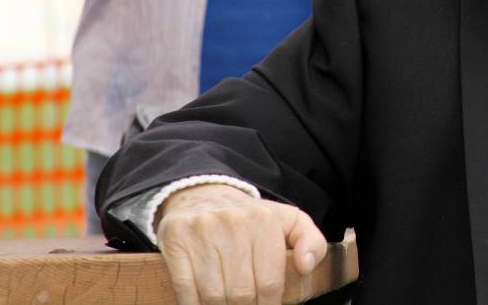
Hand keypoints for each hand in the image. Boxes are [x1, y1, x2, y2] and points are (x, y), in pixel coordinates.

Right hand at [156, 183, 327, 304]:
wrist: (205, 194)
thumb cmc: (252, 219)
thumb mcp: (289, 221)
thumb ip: (311, 241)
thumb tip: (306, 267)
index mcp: (265, 220)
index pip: (269, 284)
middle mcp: (233, 223)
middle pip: (241, 293)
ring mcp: (202, 231)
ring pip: (213, 295)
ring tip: (227, 303)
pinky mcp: (175, 240)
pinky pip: (185, 289)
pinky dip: (194, 304)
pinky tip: (204, 302)